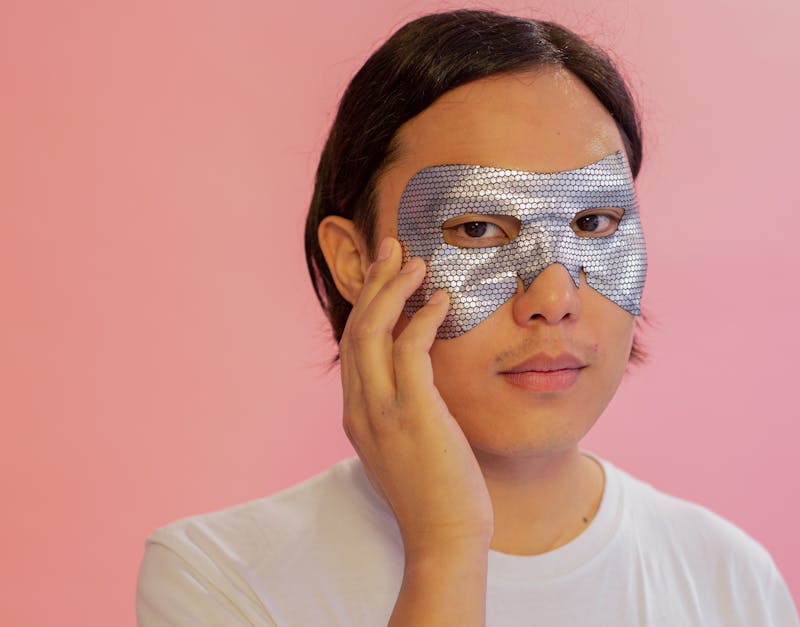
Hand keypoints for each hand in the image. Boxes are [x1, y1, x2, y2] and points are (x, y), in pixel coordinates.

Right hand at [339, 237, 493, 557]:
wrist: (443, 539)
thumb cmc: (436, 495)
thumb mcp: (406, 447)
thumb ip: (402, 411)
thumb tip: (419, 381)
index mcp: (356, 414)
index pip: (354, 345)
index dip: (367, 303)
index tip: (385, 274)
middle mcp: (359, 407)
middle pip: (356, 328)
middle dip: (374, 283)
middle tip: (394, 249)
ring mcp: (381, 411)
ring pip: (373, 331)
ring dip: (393, 289)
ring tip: (417, 261)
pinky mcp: (411, 414)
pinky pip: (410, 350)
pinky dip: (423, 318)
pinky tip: (442, 300)